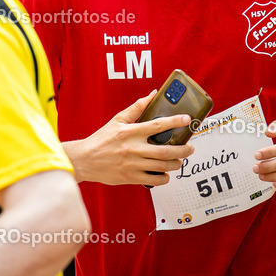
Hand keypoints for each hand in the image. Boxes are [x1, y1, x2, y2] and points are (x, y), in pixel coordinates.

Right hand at [68, 90, 194, 186]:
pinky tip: (165, 172)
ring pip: (162, 166)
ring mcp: (133, 164)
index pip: (157, 125)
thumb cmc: (101, 139)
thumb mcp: (117, 120)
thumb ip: (136, 108)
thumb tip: (152, 95)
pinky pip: (154, 180)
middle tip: (190, 147)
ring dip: (176, 163)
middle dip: (183, 149)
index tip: (187, 119)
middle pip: (166, 150)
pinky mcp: (131, 177)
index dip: (175, 121)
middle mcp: (133, 148)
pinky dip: (164, 177)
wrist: (85, 160)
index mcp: (130, 132)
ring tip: (179, 159)